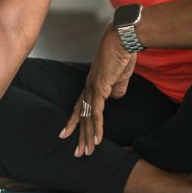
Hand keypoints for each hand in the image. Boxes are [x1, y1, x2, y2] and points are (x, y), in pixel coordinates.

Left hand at [59, 28, 136, 155]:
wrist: (123, 39)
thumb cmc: (122, 54)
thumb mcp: (121, 77)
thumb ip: (117, 89)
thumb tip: (115, 98)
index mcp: (92, 84)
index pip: (80, 106)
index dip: (74, 121)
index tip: (67, 134)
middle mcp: (89, 87)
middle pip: (81, 115)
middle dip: (79, 136)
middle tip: (77, 153)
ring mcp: (93, 88)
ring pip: (88, 118)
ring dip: (88, 136)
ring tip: (86, 152)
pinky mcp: (100, 88)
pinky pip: (97, 112)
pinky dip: (97, 127)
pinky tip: (98, 140)